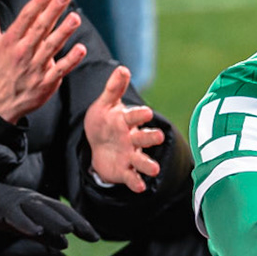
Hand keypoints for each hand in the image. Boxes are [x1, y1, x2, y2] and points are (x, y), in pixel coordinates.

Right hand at [0, 0, 86, 121]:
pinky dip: (71, 60)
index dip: (38, 4)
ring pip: (51, 47)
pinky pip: (60, 70)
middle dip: (53, 11)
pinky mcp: (45, 83)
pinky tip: (81, 49)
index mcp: (10, 42)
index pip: (25, 18)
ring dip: (64, 31)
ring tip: (75, 17)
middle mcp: (23, 53)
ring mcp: (35, 69)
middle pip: (40, 29)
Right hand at [0, 175, 97, 250]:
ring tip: (69, 230)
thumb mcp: (29, 224)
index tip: (95, 237)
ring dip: (54, 220)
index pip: (65, 213)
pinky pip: (15, 215)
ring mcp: (17, 202)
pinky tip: (36, 231)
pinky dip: (26, 222)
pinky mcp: (1, 208)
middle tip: (90, 234)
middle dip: (75, 221)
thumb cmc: (6, 211)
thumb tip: (66, 244)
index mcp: (41, 204)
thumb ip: (46, 233)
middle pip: (57, 209)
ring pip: (39, 210)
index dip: (81, 224)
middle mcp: (33, 200)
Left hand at [83, 65, 163, 191]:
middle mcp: (132, 139)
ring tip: (155, 169)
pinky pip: (131, 177)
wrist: (98, 145)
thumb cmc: (104, 121)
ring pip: (142, 160)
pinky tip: (140, 187)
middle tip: (158, 136)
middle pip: (143, 138)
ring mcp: (130, 156)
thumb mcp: (105, 105)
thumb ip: (114, 89)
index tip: (147, 112)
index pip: (134, 116)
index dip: (140, 115)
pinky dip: (136, 182)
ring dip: (148, 165)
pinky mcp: (124, 171)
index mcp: (127, 121)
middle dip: (150, 138)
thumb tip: (122, 68)